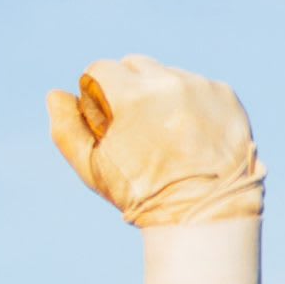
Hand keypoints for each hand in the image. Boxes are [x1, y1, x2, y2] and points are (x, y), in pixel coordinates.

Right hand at [47, 54, 263, 283]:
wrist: (206, 217)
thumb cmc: (143, 196)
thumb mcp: (93, 168)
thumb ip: (67, 128)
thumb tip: (57, 95)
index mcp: (132, 96)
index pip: (101, 69)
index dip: (99, 93)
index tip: (108, 117)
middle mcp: (170, 84)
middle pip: (136, 66)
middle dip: (131, 88)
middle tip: (139, 124)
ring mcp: (202, 89)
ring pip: (171, 76)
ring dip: (165, 95)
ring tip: (170, 134)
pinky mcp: (228, 98)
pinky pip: (202, 88)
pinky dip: (196, 105)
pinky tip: (196, 134)